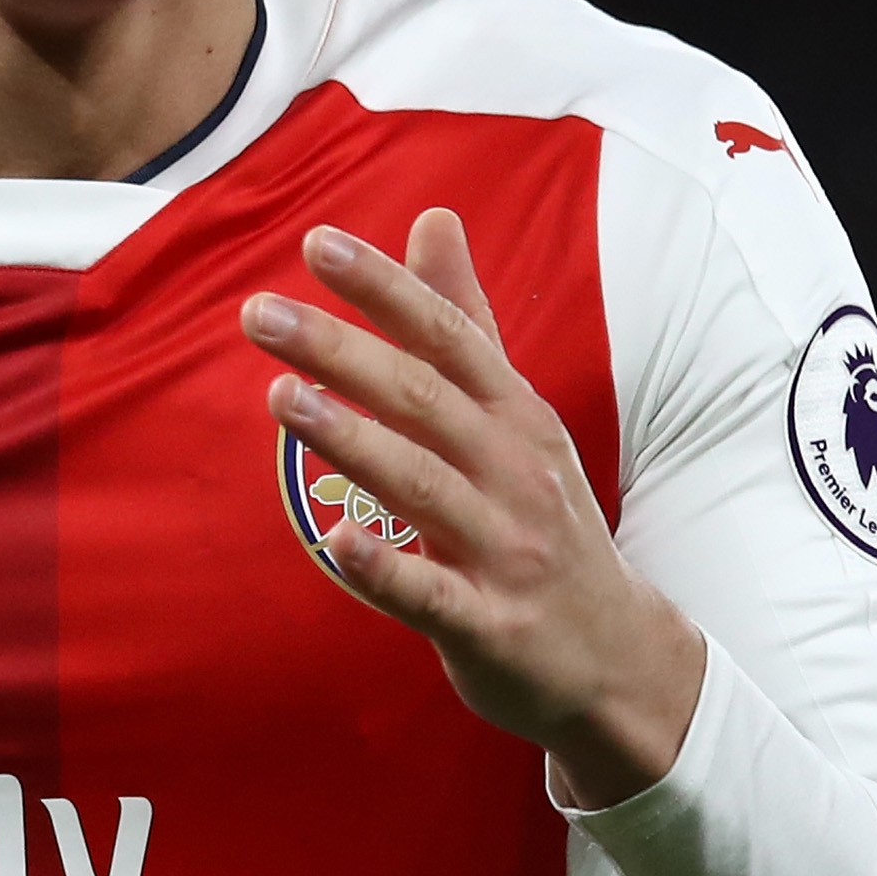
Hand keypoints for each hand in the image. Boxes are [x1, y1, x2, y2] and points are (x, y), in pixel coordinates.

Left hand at [243, 208, 707, 806]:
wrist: (616, 656)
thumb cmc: (545, 523)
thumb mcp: (519, 419)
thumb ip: (467, 323)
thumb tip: (434, 218)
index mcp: (517, 416)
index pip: (446, 336)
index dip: (385, 289)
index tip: (316, 244)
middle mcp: (516, 472)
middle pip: (425, 399)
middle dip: (343, 352)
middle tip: (260, 313)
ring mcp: (506, 551)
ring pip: (424, 485)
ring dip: (354, 440)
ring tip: (280, 397)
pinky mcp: (490, 625)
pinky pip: (431, 593)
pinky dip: (385, 567)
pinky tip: (334, 540)